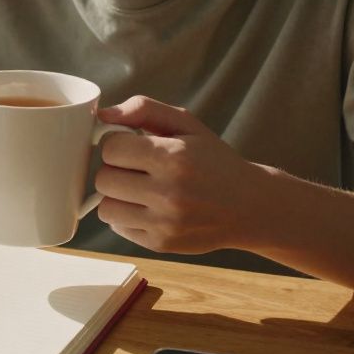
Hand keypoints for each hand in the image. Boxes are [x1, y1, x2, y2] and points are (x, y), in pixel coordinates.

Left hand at [93, 96, 271, 254]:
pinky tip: (148, 207)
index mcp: (174, 157)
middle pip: (104, 178)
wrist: (251, 207)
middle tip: (136, 168)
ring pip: (105, 207)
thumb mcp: (187, 124)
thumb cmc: (213, 161)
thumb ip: (144, 109)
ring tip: (139, 188)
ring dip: (116, 196)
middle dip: (115, 169)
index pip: (111, 148)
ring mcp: (165, 223)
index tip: (132, 146)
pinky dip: (126, 216)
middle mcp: (169, 193)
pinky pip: (118, 227)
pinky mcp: (161, 244)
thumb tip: (103, 115)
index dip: (117, 144)